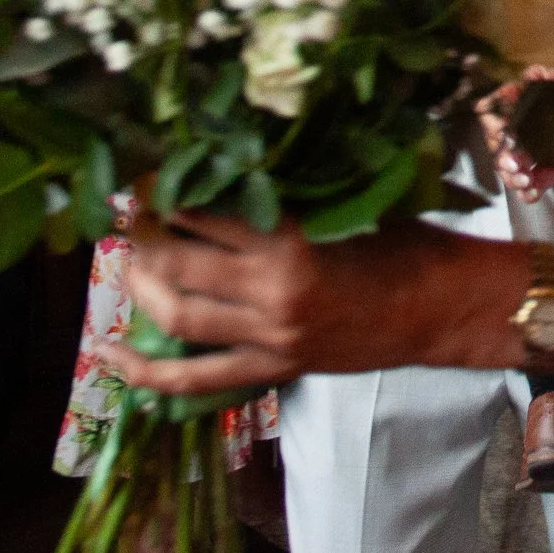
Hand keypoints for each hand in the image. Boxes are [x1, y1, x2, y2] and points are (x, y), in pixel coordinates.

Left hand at [105, 209, 445, 393]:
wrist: (442, 308)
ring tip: (129, 262)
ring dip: (141, 288)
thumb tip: (231, 173)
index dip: (167, 195)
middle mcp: (272, 292)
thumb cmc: (405, 244)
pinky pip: (197, 378)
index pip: (208, 214)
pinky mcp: (273, 368)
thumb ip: (288, 201)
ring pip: (179, 317)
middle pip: (179, 265)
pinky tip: (110, 355)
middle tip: (131, 216)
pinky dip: (149, 371)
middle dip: (144, 238)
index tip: (145, 178)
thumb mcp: (346, 207)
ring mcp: (269, 337)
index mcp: (292, 242)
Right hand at [477, 50, 553, 199]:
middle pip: (510, 136)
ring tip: (526, 180)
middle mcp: (546, 114)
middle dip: (505, 152)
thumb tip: (535, 94)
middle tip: (516, 163)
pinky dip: (537, 184)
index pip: (507, 104)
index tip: (502, 133)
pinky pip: (548, 174)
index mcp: (544, 89)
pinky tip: (536, 188)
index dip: (498, 119)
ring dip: (517, 172)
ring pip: (524, 160)